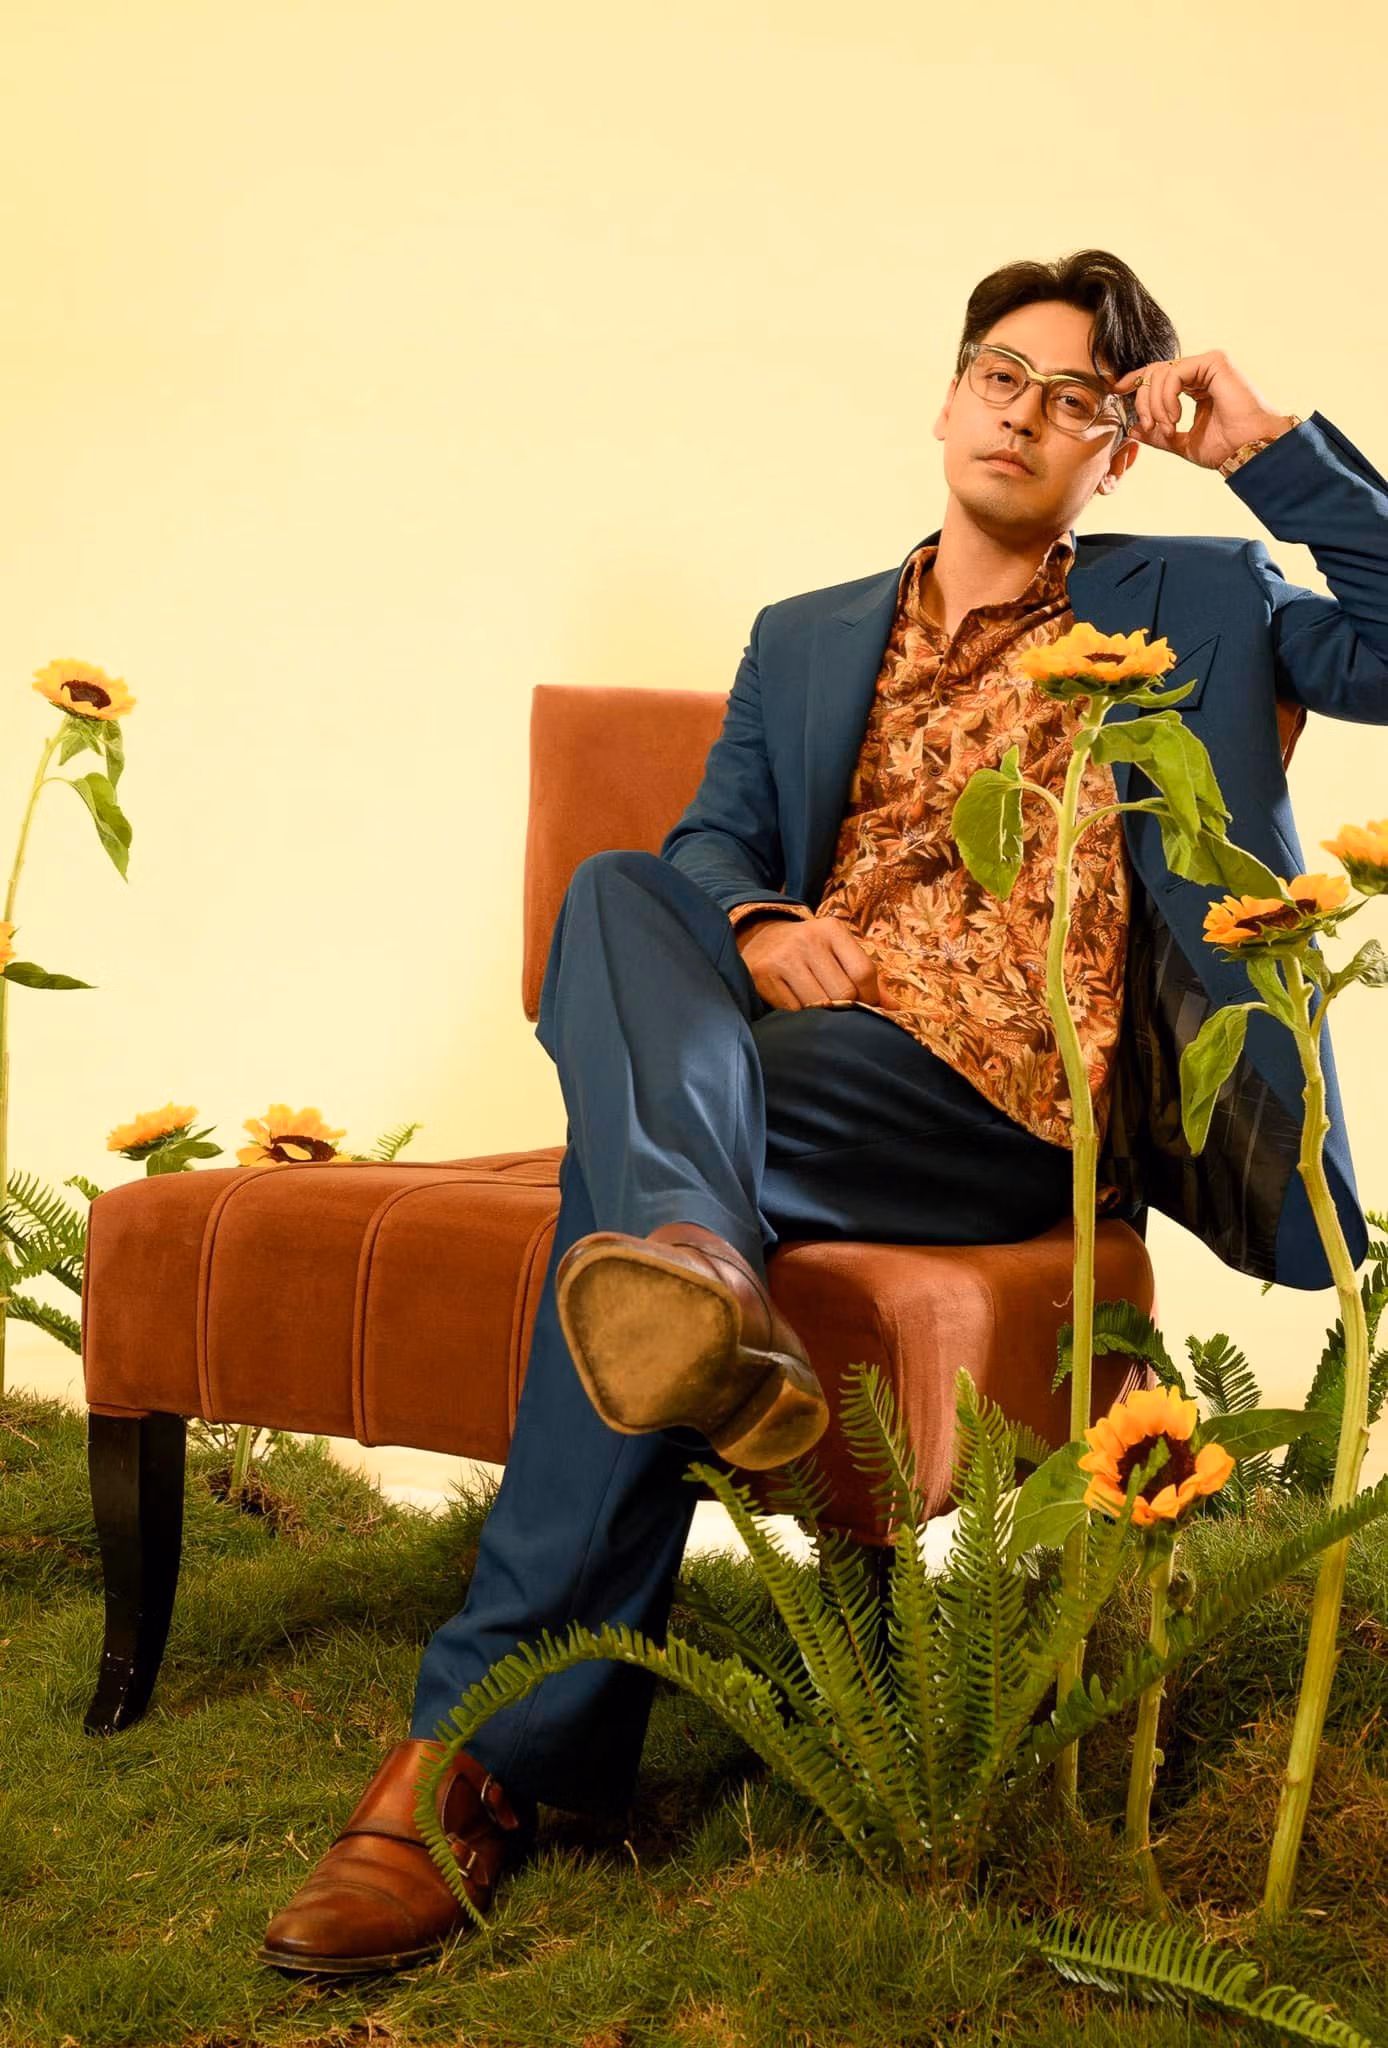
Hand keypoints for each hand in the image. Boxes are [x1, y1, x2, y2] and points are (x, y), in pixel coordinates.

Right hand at [736, 913, 882, 1011]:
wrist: (760, 939)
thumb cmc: (810, 950)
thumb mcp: (838, 951)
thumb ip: (866, 977)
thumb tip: (894, 1009)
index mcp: (832, 930)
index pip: (863, 972)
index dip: (869, 998)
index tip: (865, 1006)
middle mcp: (807, 940)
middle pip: (842, 993)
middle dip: (846, 1009)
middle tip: (841, 1012)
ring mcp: (783, 958)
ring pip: (818, 1004)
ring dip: (822, 1015)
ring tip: (820, 1011)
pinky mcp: (763, 976)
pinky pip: (792, 1011)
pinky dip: (800, 1017)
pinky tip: (799, 1009)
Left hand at [1111, 350, 1292, 471]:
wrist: (1250, 450)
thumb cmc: (1225, 448)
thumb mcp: (1182, 442)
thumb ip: (1158, 434)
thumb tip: (1133, 429)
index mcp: (1196, 387)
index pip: (1159, 376)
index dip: (1136, 381)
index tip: (1117, 391)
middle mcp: (1202, 372)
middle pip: (1155, 372)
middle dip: (1143, 400)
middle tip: (1146, 425)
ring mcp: (1208, 364)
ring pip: (1161, 372)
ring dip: (1155, 404)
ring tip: (1167, 427)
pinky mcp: (1214, 362)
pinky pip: (1173, 373)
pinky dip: (1166, 397)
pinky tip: (1175, 417)